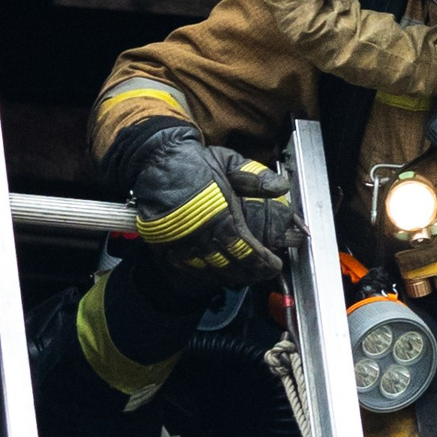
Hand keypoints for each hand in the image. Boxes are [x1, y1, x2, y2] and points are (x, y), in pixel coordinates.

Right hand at [116, 123, 304, 288]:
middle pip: (229, 266)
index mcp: (219, 215)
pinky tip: (214, 271)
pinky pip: (185, 267)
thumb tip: (282, 187)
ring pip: (207, 270)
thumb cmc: (193, 162)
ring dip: (228, 276)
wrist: (155, 159)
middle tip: (263, 274)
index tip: (275, 266)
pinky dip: (203, 273)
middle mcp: (198, 234)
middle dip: (249, 273)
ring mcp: (178, 242)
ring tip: (243, 275)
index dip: (263, 263)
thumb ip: (256, 178)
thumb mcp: (230, 163)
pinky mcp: (163, 243)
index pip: (246, 251)